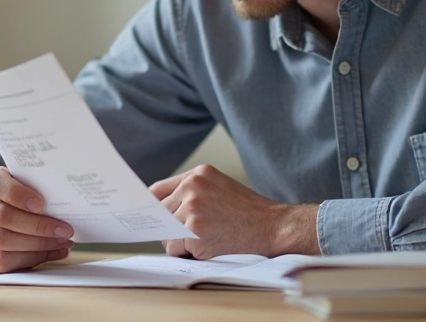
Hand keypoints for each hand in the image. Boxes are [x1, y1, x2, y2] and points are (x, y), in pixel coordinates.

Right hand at [0, 166, 74, 272]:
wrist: (8, 211)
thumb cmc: (26, 195)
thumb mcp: (30, 184)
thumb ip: (40, 187)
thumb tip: (68, 197)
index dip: (18, 195)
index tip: (41, 204)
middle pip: (3, 216)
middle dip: (38, 226)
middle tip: (65, 230)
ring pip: (2, 241)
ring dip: (38, 244)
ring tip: (62, 242)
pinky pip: (2, 261)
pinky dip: (31, 258)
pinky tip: (52, 252)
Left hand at [150, 164, 319, 258]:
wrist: (274, 226)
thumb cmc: (249, 212)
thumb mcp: (219, 188)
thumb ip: (192, 193)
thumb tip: (160, 210)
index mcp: (198, 173)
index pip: (157, 190)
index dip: (153, 208)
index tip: (151, 219)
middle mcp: (192, 185)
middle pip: (160, 213)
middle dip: (172, 228)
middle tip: (196, 234)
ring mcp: (192, 206)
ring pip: (166, 233)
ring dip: (181, 242)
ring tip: (208, 238)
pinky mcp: (195, 229)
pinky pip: (174, 248)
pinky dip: (187, 253)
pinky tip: (209, 246)